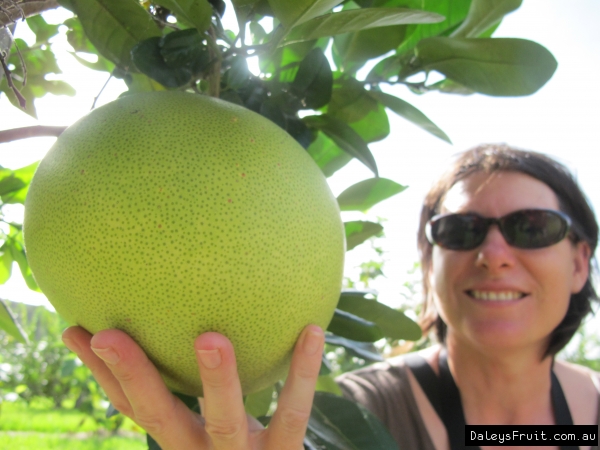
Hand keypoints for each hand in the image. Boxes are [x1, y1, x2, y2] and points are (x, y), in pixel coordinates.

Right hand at [62, 324, 324, 449]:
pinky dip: (303, 373)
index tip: (73, 329)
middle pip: (158, 417)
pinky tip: (313, 329)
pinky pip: (293, 414)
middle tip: (107, 332)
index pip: (131, 406)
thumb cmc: (247, 446)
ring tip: (210, 338)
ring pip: (224, 421)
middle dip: (131, 376)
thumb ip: (205, 383)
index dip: (100, 372)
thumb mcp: (221, 418)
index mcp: (181, 437)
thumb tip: (195, 315)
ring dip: (216, 381)